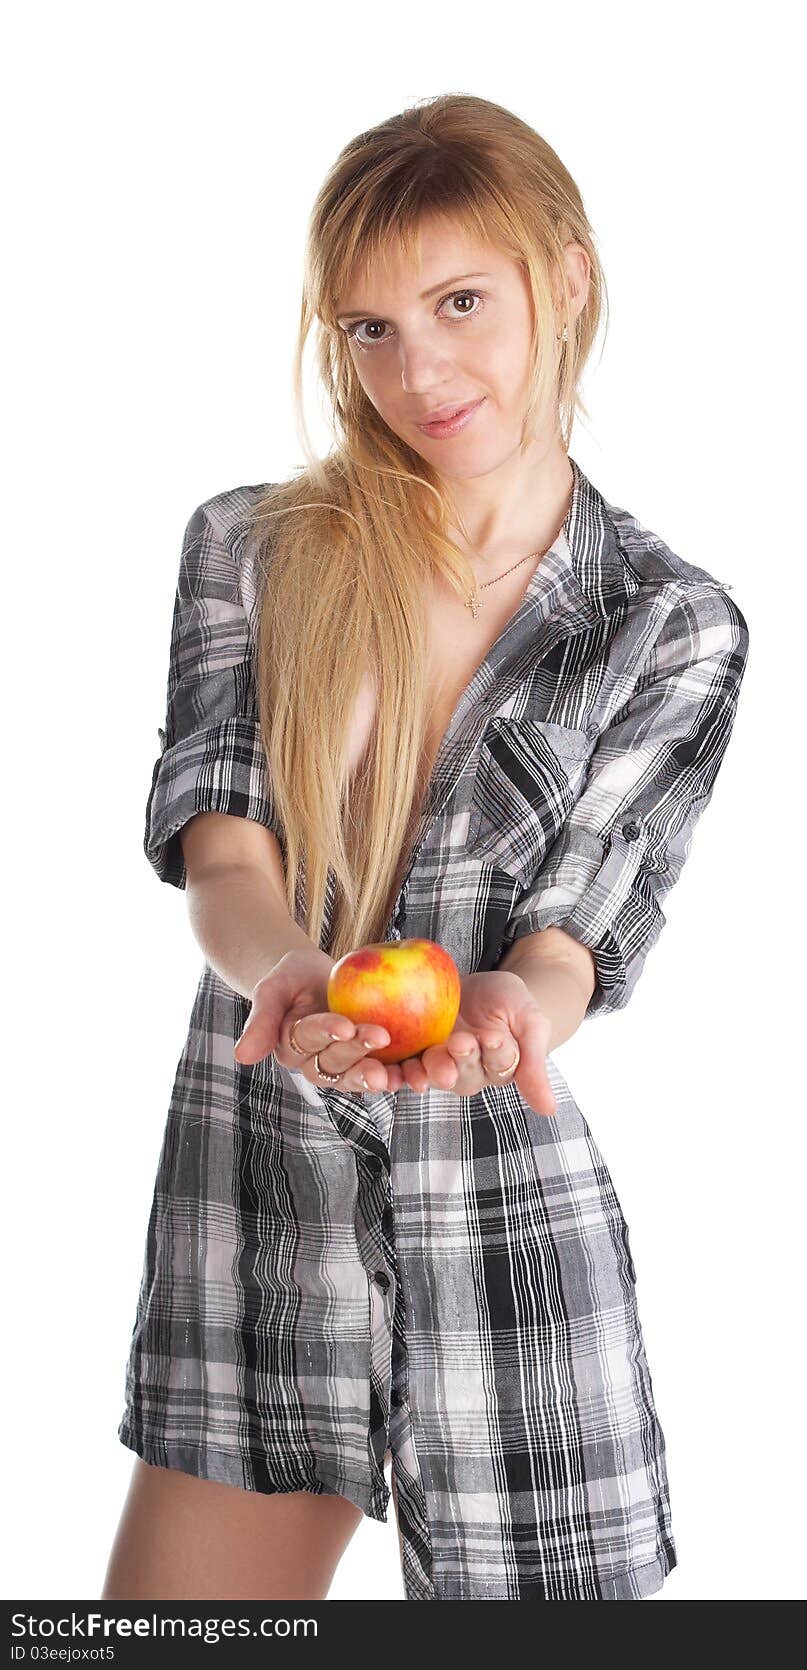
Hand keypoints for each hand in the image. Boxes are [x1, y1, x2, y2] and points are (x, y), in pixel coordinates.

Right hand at [232, 948, 407, 1094]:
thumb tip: (241, 1057)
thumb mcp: (274, 987)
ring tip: (396, 1073)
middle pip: (336, 1062)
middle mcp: (317, 1063)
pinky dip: (399, 1075)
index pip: (308, 1039)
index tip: (344, 1024)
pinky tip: (415, 1073)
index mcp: (291, 1045)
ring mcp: (345, 1066)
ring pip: (358, 1076)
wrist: (319, 978)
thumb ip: (260, 1020)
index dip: (326, 1032)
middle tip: (380, 1035)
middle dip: (357, 1051)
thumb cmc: (293, 978)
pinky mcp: (369, 1063)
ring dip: (377, 1074)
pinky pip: (383, 1072)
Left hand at [395, 970, 556, 1117]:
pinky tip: (391, 1067)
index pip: (500, 1062)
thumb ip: (536, 1062)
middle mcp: (471, 1071)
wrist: (483, 986)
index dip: (495, 1051)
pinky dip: (399, 1069)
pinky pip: (407, 1065)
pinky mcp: (418, 1052)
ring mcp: (442, 1062)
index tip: (492, 1037)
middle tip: (459, 1043)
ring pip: (435, 1073)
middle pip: (465, 1072)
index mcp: (501, 1066)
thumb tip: (550, 1111)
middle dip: (461, 1060)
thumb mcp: (531, 1022)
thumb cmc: (512, 1003)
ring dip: (429, 1071)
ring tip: (425, 1064)